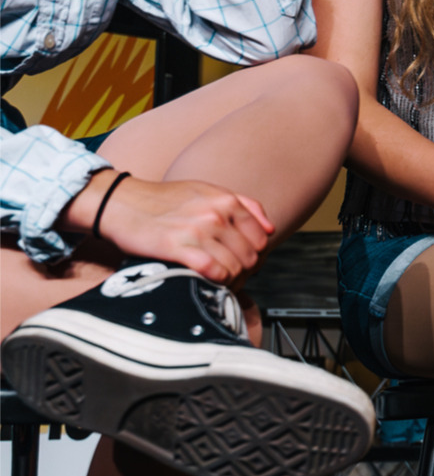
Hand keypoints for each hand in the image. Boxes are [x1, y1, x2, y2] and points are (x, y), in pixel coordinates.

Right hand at [65, 173, 273, 282]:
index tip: (244, 263)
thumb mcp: (206, 192)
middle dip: (245, 271)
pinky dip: (217, 281)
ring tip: (220, 283)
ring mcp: (198, 230)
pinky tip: (207, 281)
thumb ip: (241, 206)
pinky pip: (215, 271)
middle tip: (231, 277)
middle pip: (251, 255)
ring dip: (231, 280)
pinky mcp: (178, 247)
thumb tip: (269, 228)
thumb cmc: (163, 201)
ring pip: (236, 266)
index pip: (262, 237)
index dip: (256, 254)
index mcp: (226, 200)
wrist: (121, 203)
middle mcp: (216, 214)